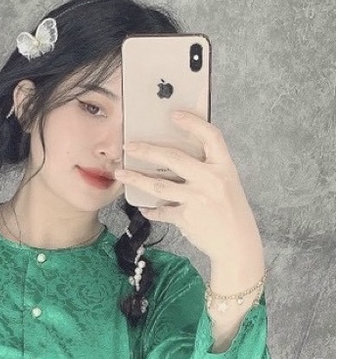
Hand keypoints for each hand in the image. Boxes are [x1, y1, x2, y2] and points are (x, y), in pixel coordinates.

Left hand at [114, 111, 263, 264]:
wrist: (237, 243)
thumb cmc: (231, 212)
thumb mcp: (227, 184)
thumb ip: (206, 171)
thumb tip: (175, 160)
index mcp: (224, 167)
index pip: (211, 136)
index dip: (192, 123)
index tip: (174, 114)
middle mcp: (210, 180)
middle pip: (174, 158)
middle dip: (147, 150)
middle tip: (129, 146)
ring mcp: (196, 199)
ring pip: (159, 186)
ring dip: (136, 179)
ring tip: (121, 174)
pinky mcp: (185, 218)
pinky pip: (161, 211)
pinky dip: (151, 210)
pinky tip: (144, 208)